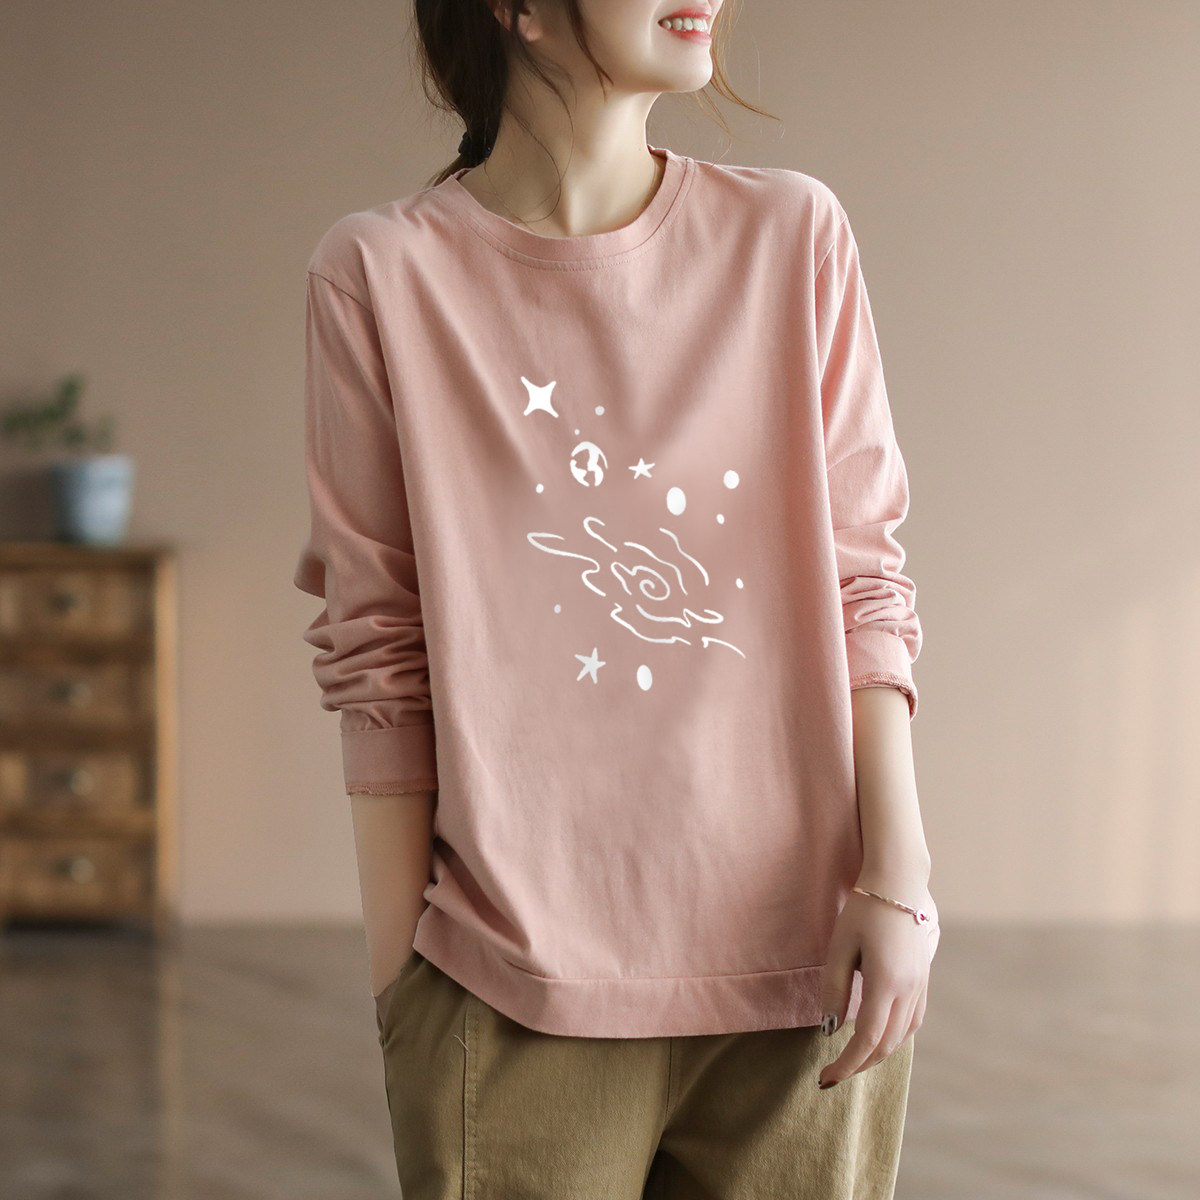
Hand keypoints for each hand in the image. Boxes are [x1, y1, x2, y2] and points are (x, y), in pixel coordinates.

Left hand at [816, 880, 937, 1088]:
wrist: (899, 883)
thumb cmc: (864, 910)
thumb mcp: (840, 947)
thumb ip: (835, 989)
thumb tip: (829, 1029)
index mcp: (887, 983)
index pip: (866, 1039)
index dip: (846, 1064)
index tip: (825, 1077)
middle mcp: (909, 990)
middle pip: (886, 1044)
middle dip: (859, 1065)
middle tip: (832, 1074)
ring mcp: (920, 985)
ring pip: (902, 1036)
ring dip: (877, 1053)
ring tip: (852, 1059)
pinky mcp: (923, 979)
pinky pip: (912, 1021)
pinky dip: (894, 1037)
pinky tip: (878, 1036)